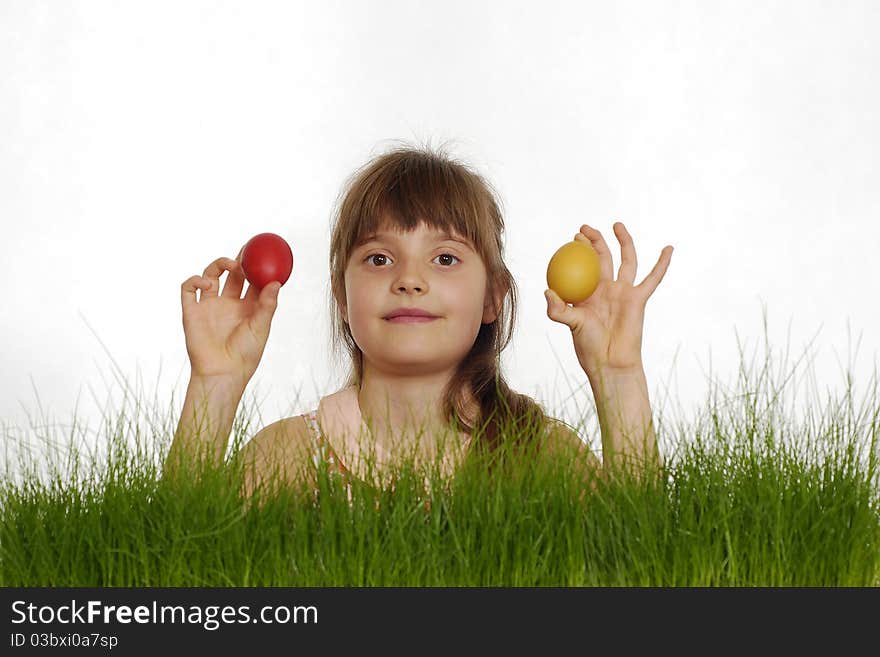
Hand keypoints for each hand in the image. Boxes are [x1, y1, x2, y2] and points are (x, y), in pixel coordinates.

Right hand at [180, 247, 282, 387]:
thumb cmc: (245, 355)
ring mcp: (209, 306)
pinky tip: (207, 283)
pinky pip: (188, 288)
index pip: (252, 282)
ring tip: (231, 264)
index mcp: (247, 308)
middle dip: (239, 260)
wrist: (222, 372)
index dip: (257, 267)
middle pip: (232, 275)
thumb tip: (276, 282)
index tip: (264, 253)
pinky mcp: (192, 311)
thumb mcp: (261, 328)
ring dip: (218, 265)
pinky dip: (195, 280)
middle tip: (246, 250)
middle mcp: (228, 304)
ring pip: (211, 276)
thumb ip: (267, 305)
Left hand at [545, 222, 672, 376]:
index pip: (583, 265)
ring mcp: (624, 292)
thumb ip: (557, 309)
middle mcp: (606, 289)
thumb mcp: (570, 324)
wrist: (610, 360)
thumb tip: (547, 290)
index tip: (574, 236)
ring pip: (626, 260)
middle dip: (594, 241)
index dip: (579, 249)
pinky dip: (662, 263)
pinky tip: (668, 248)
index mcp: (588, 292)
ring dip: (623, 241)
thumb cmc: (588, 345)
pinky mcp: (639, 299)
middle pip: (602, 257)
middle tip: (584, 228)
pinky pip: (653, 278)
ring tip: (617, 225)